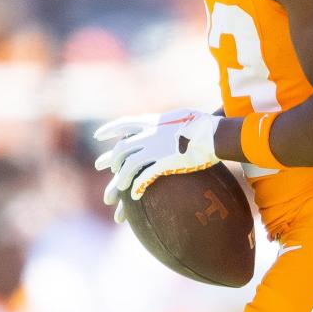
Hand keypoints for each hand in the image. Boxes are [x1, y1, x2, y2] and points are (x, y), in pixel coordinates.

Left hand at [93, 108, 221, 222]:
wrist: (214, 133)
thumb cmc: (205, 123)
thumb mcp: (184, 115)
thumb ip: (173, 120)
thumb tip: (175, 118)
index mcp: (154, 122)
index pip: (124, 124)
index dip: (109, 130)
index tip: (98, 136)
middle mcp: (150, 135)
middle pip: (122, 148)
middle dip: (111, 159)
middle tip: (103, 166)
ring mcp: (155, 150)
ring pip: (128, 166)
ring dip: (122, 178)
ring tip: (120, 188)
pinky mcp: (163, 163)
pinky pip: (144, 177)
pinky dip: (137, 187)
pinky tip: (134, 196)